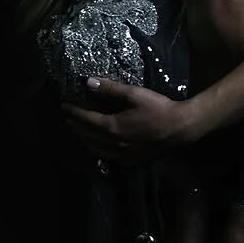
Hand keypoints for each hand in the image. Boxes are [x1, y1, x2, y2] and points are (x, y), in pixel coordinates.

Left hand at [61, 78, 193, 163]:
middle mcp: (114, 143)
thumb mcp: (134, 94)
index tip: (64, 106)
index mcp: (112, 126)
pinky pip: (108, 157)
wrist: (180, 128)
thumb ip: (110, 89)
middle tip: (67, 118)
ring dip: (85, 140)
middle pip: (88, 136)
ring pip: (97, 149)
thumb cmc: (158, 108)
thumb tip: (88, 82)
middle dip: (76, 127)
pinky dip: (98, 151)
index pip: (87, 119)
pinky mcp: (132, 160)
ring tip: (79, 132)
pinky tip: (99, 148)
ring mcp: (123, 154)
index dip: (74, 112)